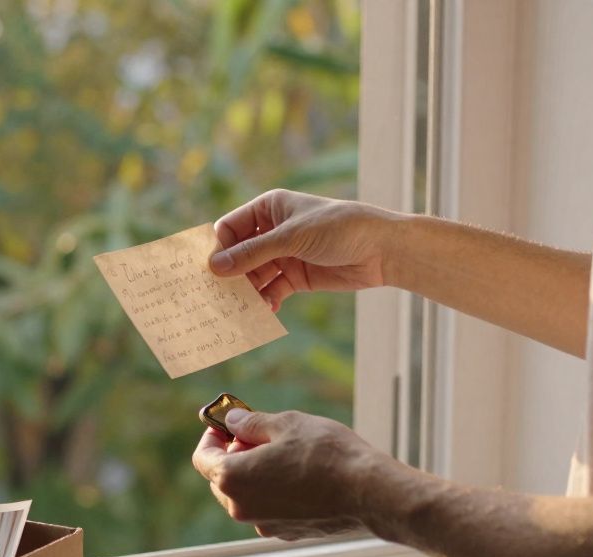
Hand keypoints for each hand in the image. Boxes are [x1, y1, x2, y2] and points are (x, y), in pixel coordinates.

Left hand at [191, 408, 401, 540]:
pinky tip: (302, 474)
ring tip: (287, 452)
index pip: (203, 457)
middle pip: (222, 478)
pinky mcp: (286, 533)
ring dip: (256, 473)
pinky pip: (268, 507)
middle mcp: (241, 508)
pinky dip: (274, 491)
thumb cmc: (327, 454)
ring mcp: (264, 524)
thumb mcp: (286, 424)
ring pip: (246, 494)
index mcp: (233, 478)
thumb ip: (250, 424)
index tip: (227, 424)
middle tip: (261, 434)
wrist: (369, 493)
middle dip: (235, 454)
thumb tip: (231, 422)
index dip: (212, 436)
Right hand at [210, 190, 401, 311]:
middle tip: (216, 297)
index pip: (230, 228)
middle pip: (239, 255)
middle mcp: (272, 231)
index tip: (210, 272)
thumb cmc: (339, 228)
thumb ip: (253, 253)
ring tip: (238, 309)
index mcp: (269, 208)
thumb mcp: (292, 238)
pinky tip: (265, 312)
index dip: (219, 249)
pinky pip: (272, 291)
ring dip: (247, 292)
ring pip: (254, 276)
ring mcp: (284, 256)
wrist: (381, 249)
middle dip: (230, 275)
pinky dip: (266, 301)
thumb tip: (215, 267)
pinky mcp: (296, 278)